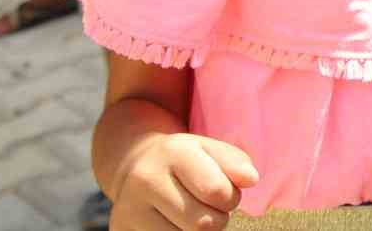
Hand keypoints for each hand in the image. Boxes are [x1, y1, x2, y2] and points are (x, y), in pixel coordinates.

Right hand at [108, 133, 257, 229]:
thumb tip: (251, 179)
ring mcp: (128, 208)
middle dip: (217, 219)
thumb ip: (236, 162)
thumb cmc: (185, 160)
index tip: (225, 194)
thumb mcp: (210, 150)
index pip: (217, 191)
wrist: (134, 166)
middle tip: (210, 208)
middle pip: (202, 223)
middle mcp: (146, 179)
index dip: (230, 198)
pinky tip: (174, 224)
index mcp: (174, 152)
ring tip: (192, 215)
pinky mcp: (120, 230)